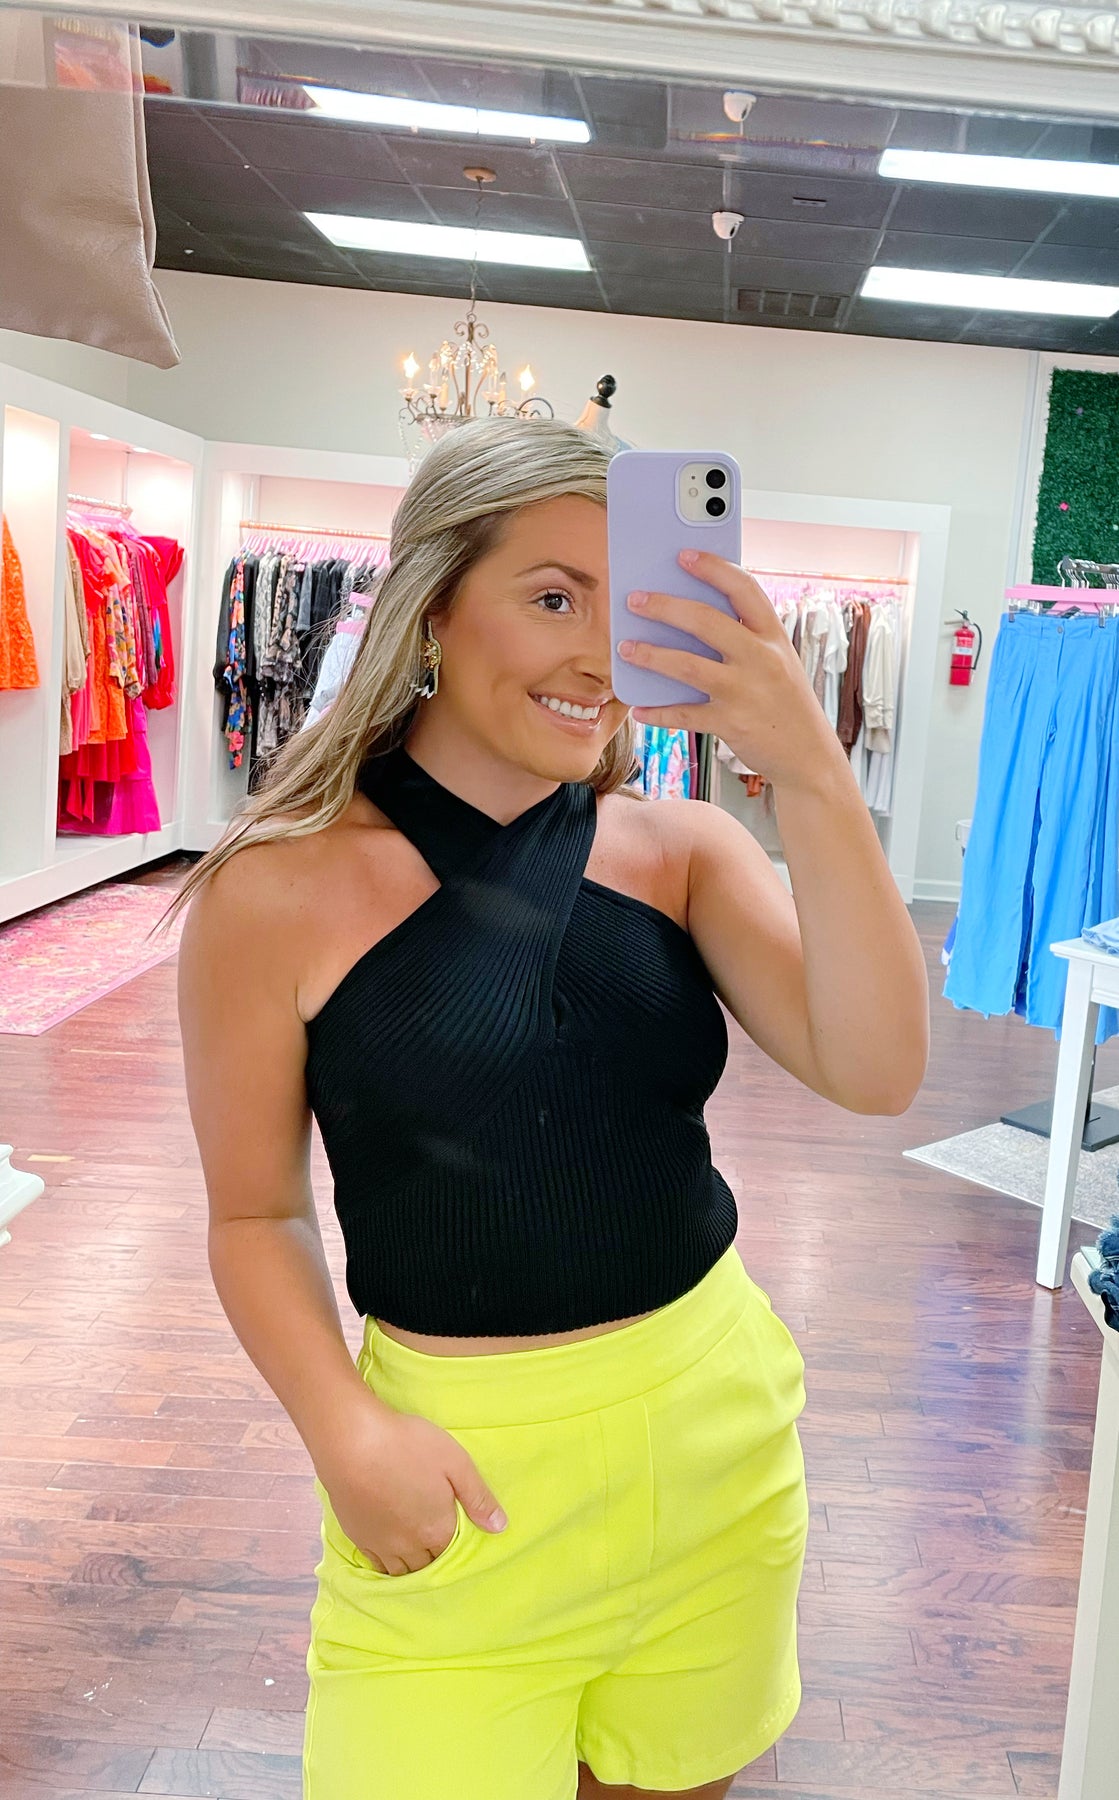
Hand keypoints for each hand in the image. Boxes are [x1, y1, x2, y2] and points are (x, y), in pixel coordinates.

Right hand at [317, 1407, 507, 1576]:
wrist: (351, 1442)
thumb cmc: (407, 1445)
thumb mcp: (455, 1462)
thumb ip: (478, 1497)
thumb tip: (501, 1527)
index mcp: (437, 1529)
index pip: (453, 1553)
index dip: (456, 1544)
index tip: (455, 1534)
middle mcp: (410, 1545)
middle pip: (428, 1565)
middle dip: (435, 1558)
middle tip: (437, 1543)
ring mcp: (381, 1544)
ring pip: (401, 1570)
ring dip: (412, 1565)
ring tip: (416, 1553)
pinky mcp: (357, 1536)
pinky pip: (376, 1563)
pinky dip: (386, 1563)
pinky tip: (389, 1552)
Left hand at [617, 548, 842, 789]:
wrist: (809, 756)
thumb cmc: (785, 703)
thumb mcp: (778, 662)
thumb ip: (744, 640)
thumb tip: (687, 620)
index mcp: (774, 636)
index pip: (745, 589)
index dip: (714, 568)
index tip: (684, 555)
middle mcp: (762, 658)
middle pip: (707, 621)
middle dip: (665, 607)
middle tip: (634, 600)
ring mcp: (746, 691)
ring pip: (688, 666)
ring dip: (651, 655)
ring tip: (625, 647)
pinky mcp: (732, 723)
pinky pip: (685, 714)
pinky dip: (658, 711)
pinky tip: (639, 707)